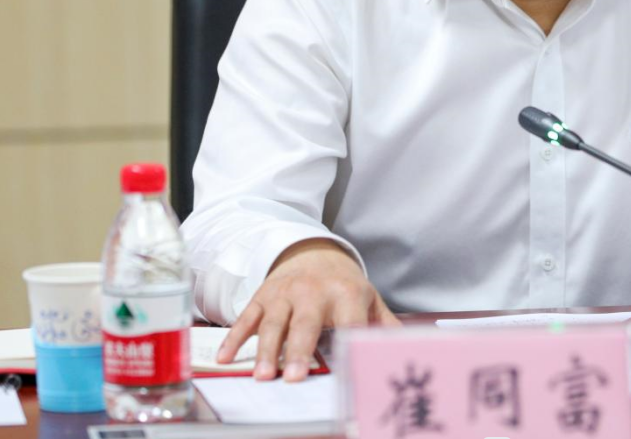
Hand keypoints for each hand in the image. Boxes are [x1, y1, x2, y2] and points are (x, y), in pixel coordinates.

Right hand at [216, 238, 399, 380]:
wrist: (313, 253)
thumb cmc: (344, 287)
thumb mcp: (369, 300)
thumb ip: (385, 326)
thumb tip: (405, 352)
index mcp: (347, 295)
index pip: (349, 322)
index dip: (347, 342)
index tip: (345, 366)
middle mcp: (314, 292)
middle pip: (305, 324)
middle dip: (298, 351)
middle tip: (293, 378)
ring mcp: (285, 293)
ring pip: (273, 322)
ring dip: (266, 350)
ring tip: (262, 376)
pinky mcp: (263, 296)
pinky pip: (246, 317)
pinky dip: (235, 337)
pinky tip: (226, 358)